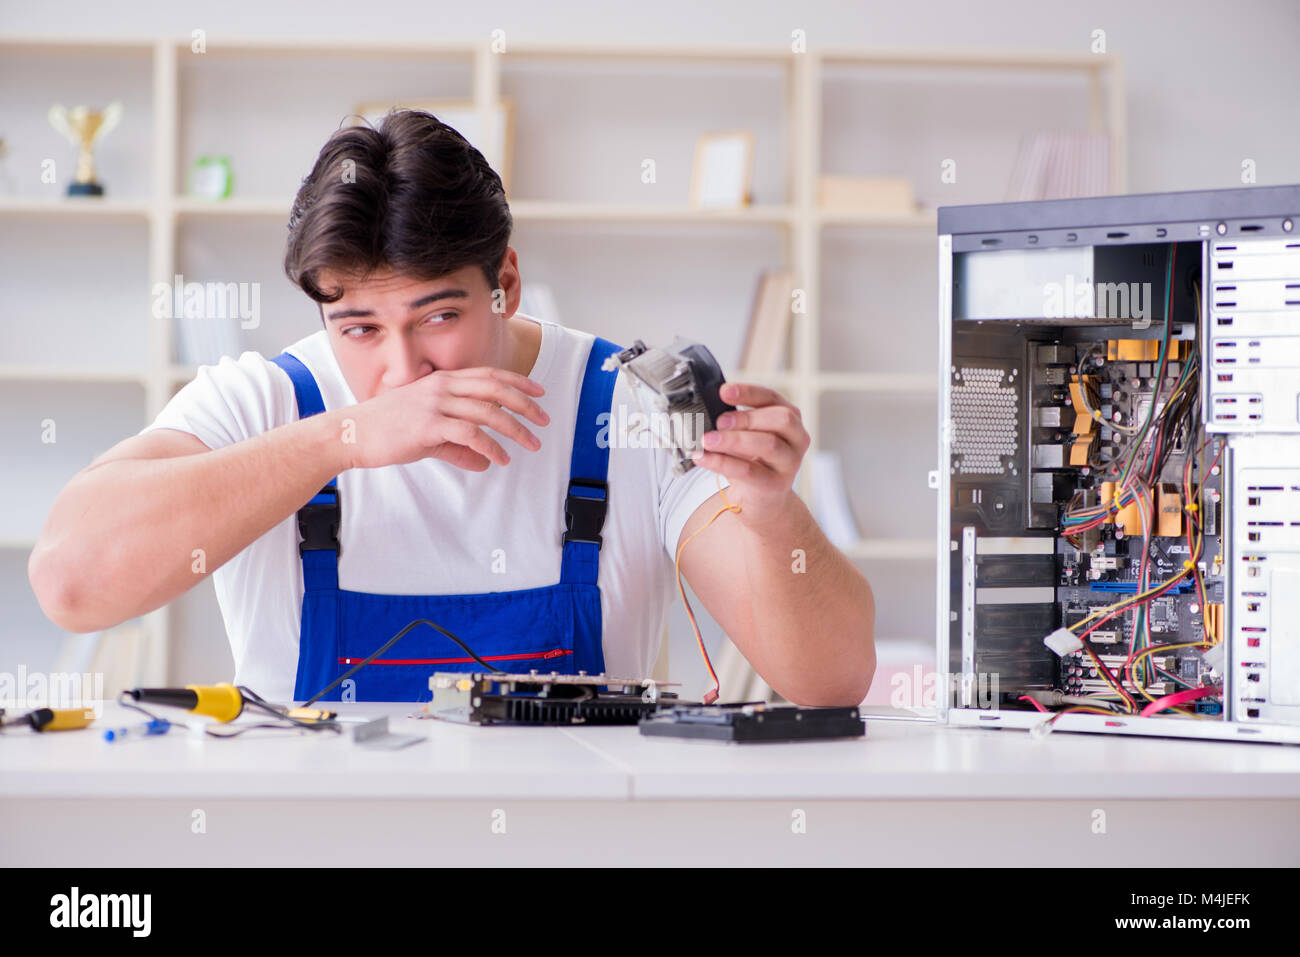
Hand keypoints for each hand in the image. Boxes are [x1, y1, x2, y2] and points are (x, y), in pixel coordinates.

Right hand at [340, 367, 550, 471]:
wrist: (351, 434)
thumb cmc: (387, 431)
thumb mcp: (428, 433)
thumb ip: (457, 445)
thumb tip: (483, 462)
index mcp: (442, 380)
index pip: (489, 375)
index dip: (518, 382)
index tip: (539, 393)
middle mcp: (442, 387)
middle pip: (495, 389)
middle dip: (525, 403)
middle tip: (544, 419)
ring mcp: (435, 404)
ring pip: (488, 412)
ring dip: (515, 429)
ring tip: (531, 443)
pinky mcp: (428, 425)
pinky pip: (470, 434)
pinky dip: (491, 447)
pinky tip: (501, 459)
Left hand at [689, 382, 809, 528]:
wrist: (762, 500)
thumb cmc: (754, 460)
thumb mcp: (748, 436)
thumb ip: (735, 422)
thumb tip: (706, 411)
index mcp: (790, 418)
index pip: (772, 398)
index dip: (748, 392)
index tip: (724, 391)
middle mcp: (797, 439)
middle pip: (780, 419)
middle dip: (747, 417)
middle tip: (719, 421)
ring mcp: (789, 463)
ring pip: (768, 445)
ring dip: (734, 440)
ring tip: (708, 440)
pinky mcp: (775, 485)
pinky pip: (748, 471)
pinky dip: (722, 462)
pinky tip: (703, 458)